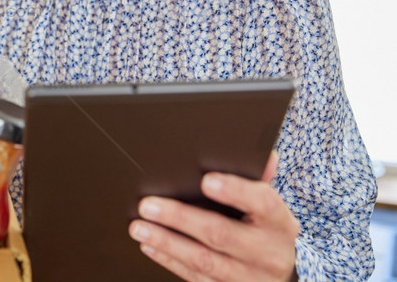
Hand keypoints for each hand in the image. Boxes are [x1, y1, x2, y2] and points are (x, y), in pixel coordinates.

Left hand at [128, 151, 298, 280]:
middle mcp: (267, 252)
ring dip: (167, 242)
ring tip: (139, 227)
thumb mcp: (269, 205)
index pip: (263, 202)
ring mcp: (249, 276)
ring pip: (204, 260)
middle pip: (221, 233)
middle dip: (180, 218)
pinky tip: (150, 245)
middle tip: (148, 205)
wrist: (285, 272)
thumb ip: (259, 179)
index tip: (206, 180)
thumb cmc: (267, 228)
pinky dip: (170, 261)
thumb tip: (263, 155)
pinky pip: (197, 277)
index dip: (235, 191)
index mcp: (279, 222)